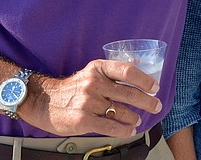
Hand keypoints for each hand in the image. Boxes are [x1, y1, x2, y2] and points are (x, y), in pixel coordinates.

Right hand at [24, 60, 161, 137]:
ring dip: (134, 117)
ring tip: (137, 120)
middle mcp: (94, 83)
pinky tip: (129, 130)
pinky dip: (124, 130)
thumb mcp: (91, 73)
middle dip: (147, 101)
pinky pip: (111, 127)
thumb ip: (111, 74)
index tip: (155, 87)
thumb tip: (139, 76)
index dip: (144, 80)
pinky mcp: (83, 120)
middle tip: (156, 106)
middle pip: (129, 92)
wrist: (44, 101)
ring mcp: (88, 102)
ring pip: (122, 112)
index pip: (127, 71)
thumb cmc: (72, 88)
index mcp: (98, 68)